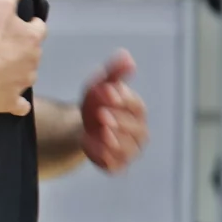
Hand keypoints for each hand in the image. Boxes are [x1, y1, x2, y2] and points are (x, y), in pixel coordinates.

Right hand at [0, 0, 45, 115]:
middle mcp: (33, 60)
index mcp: (32, 37)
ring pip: (27, 75)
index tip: (20, 25)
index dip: (29, 26)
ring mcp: (22, 82)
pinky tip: (13, 102)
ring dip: (18, 72)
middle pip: (33, 53)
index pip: (38, 28)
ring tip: (1, 69)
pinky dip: (17, 103)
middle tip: (4, 46)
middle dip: (22, 50)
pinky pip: (18, 105)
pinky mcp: (10, 101)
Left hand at [80, 50, 146, 171]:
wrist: (82, 127)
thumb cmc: (97, 103)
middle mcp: (138, 132)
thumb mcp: (100, 85)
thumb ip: (114, 73)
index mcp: (137, 111)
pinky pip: (116, 165)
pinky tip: (95, 150)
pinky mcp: (117, 164)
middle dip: (119, 121)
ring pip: (128, 148)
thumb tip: (126, 56)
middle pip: (135, 129)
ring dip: (115, 141)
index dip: (123, 100)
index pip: (135, 106)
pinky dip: (107, 160)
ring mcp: (129, 150)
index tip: (108, 93)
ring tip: (102, 132)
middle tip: (102, 114)